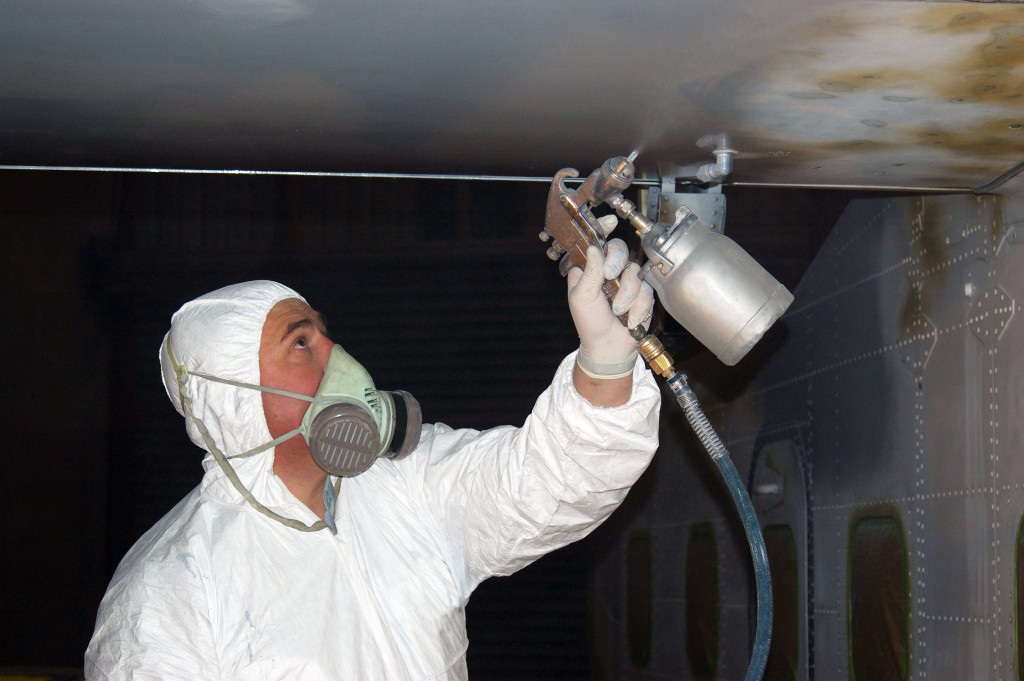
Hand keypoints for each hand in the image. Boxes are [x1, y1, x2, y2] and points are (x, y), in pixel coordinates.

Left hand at [567, 238, 654, 377]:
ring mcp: (627, 281)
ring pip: (635, 271)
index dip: (603, 228)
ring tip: (618, 310)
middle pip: (620, 249)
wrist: (609, 347)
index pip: (597, 242)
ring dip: (627, 294)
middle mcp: (609, 271)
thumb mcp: (582, 298)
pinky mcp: (643, 293)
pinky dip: (637, 307)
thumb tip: (595, 248)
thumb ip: (589, 272)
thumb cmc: (590, 323)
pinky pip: (646, 290)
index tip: (610, 222)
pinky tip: (629, 318)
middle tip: (609, 277)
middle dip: (617, 262)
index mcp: (590, 269)